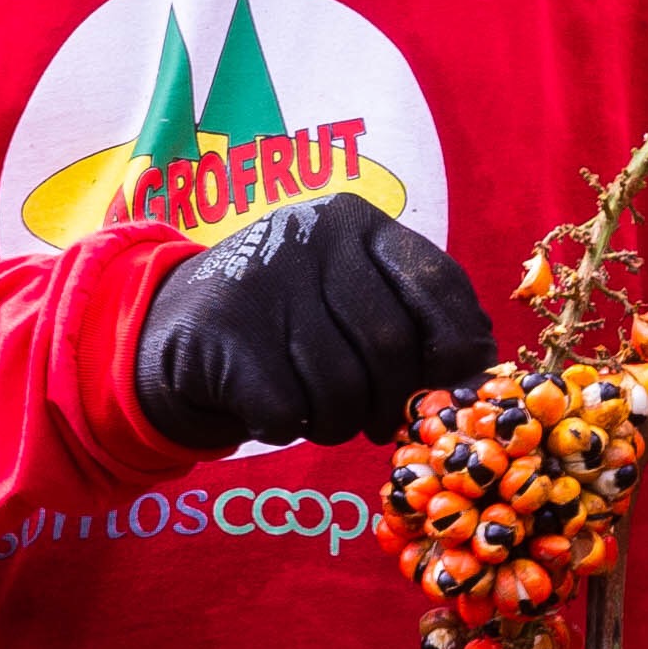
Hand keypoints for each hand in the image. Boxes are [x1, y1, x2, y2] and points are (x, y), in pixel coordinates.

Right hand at [131, 196, 496, 453]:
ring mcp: (263, 282)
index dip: (460, 348)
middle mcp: (311, 237)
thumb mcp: (348, 292)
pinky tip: (270, 406)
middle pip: (391, 347)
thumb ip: (412, 317)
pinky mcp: (223, 336)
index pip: (438, 284)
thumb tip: (480, 375)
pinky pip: (290, 413)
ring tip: (319, 410)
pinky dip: (289, 427)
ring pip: (342, 389)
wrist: (167, 325)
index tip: (455, 389)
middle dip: (394, 401)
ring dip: (340, 422)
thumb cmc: (285, 318)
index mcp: (356, 221)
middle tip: (382, 422)